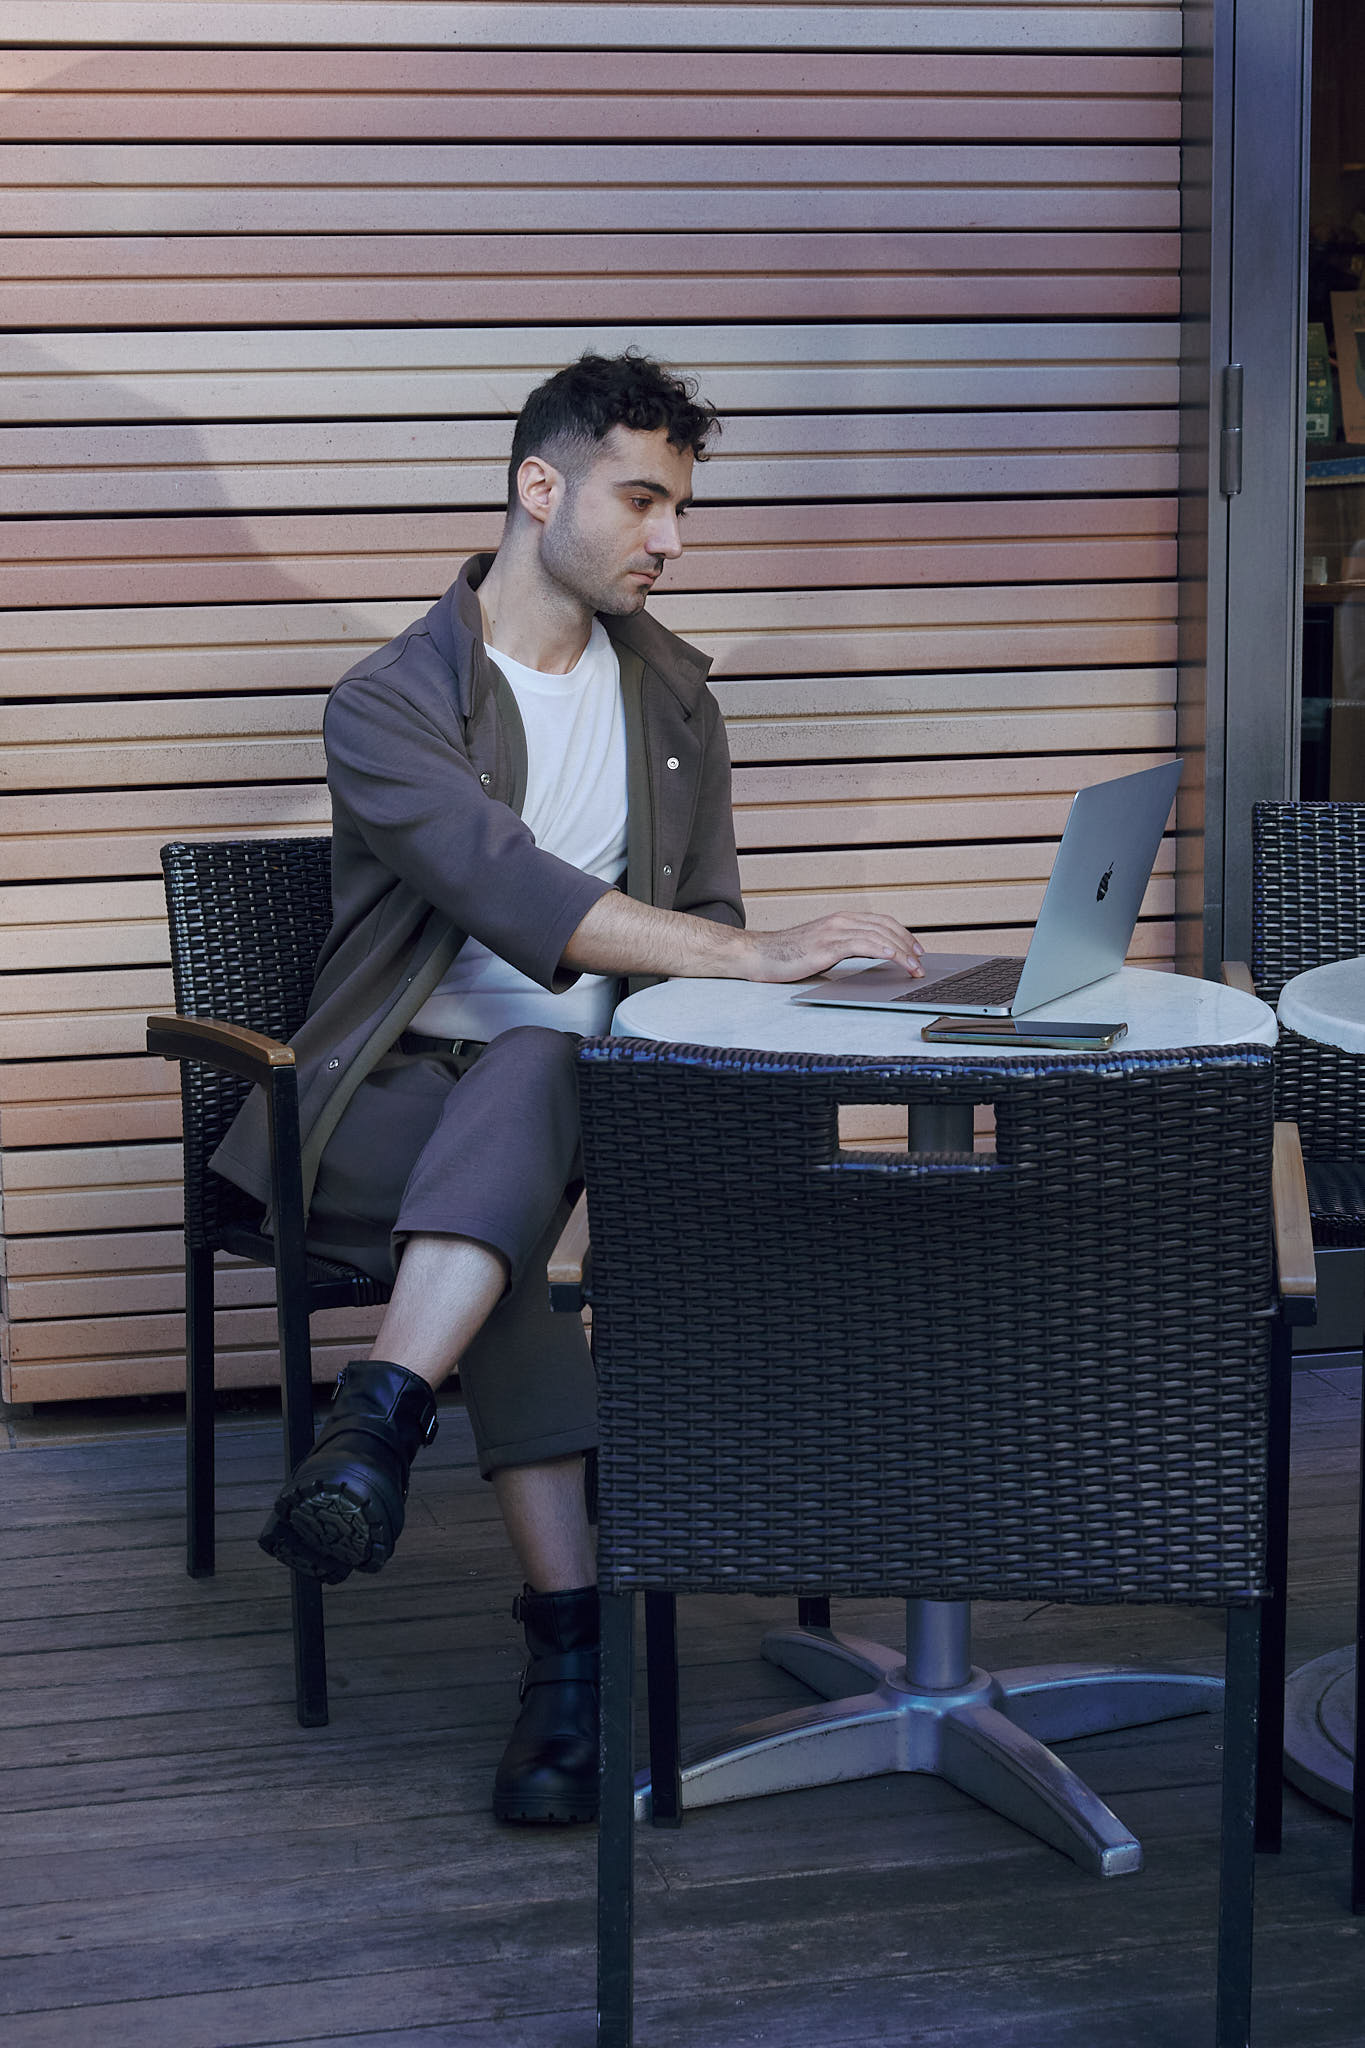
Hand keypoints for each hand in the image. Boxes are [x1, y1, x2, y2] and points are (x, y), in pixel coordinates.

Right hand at [741, 912, 923, 982]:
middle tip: (922, 961)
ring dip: (902, 952)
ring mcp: (834, 931)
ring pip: (879, 936)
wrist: (759, 955)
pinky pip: (863, 945)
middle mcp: (840, 921)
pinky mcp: (827, 946)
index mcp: (840, 920)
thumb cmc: (786, 957)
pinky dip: (883, 951)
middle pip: (885, 927)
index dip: (903, 934)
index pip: (881, 922)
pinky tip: (895, 960)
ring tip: (914, 968)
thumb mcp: (822, 950)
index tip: (916, 950)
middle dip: (908, 944)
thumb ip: (844, 950)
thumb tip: (867, 961)